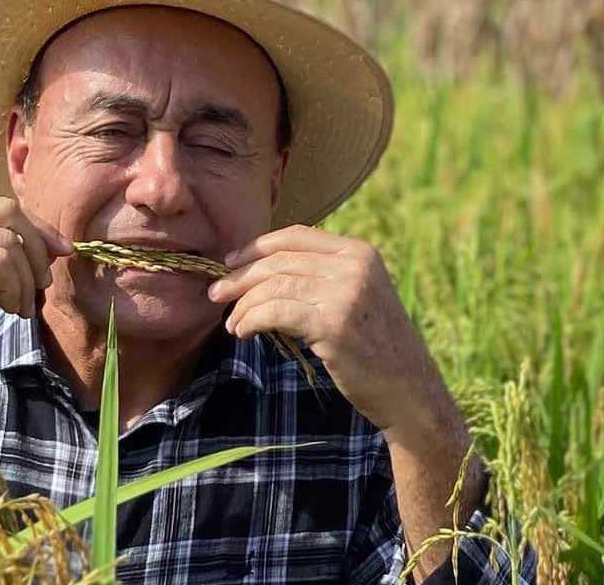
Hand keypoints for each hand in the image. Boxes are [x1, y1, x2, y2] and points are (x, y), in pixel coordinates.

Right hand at [0, 196, 71, 383]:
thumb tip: (47, 247)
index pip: (3, 206)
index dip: (37, 229)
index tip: (60, 253)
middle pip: (10, 213)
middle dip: (38, 249)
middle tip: (43, 285)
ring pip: (10, 242)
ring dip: (26, 280)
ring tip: (19, 308)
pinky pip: (1, 262)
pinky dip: (14, 287)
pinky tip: (7, 308)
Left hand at [207, 224, 449, 436]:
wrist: (410, 391)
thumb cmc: (376, 348)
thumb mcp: (358, 297)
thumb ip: (324, 276)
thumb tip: (263, 269)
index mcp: (360, 252)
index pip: (295, 236)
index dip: (256, 247)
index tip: (230, 262)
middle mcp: (354, 266)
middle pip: (279, 261)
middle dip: (240, 277)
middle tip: (215, 294)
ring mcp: (346, 294)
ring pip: (273, 286)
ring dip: (243, 305)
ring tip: (231, 323)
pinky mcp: (334, 324)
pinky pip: (276, 312)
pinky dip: (251, 320)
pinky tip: (243, 332)